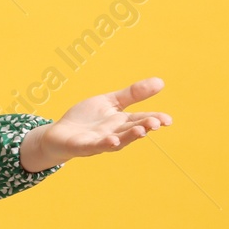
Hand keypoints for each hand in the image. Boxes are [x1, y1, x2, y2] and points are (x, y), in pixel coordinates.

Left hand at [19, 77, 171, 171]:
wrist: (60, 133)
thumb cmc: (87, 118)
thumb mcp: (110, 101)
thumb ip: (132, 94)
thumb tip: (161, 81)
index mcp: (122, 122)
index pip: (142, 119)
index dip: (155, 119)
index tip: (168, 120)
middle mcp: (115, 133)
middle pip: (132, 130)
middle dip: (144, 127)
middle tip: (156, 123)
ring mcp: (100, 141)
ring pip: (117, 140)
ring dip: (129, 137)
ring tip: (140, 131)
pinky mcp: (84, 146)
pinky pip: (95, 146)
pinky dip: (104, 144)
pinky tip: (112, 140)